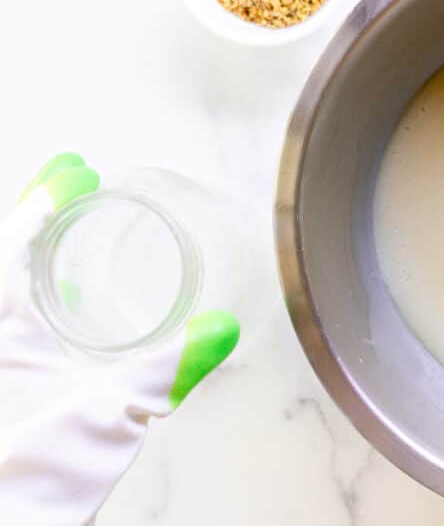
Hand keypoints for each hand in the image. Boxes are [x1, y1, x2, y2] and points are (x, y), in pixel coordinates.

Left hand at [0, 153, 239, 525]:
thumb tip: (223, 326)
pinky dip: (36, 300)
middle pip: (10, 258)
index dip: (45, 199)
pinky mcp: (8, 387)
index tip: (73, 167)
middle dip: (40, 215)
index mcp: (4, 326)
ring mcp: (0, 361)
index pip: (17, 243)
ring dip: (37, 255)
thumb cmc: (34, 474)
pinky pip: (17, 324)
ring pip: (13, 291)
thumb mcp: (112, 415)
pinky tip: (65, 311)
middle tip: (68, 181)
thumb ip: (170, 368)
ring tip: (67, 234)